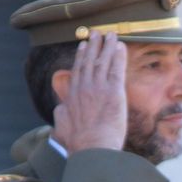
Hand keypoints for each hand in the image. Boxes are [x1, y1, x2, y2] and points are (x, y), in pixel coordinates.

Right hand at [51, 30, 127, 153]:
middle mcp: (84, 87)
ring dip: (107, 46)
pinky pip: (117, 68)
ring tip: (110, 34)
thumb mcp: (62, 126)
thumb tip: (60, 108)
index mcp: (72, 95)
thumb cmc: (78, 143)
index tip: (83, 46)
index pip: (77, 71)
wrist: (92, 148)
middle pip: (89, 61)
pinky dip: (118, 56)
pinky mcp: (114, 91)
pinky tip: (121, 46)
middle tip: (96, 33)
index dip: (81, 56)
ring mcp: (99, 87)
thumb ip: (61, 114)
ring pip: (103, 61)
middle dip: (93, 45)